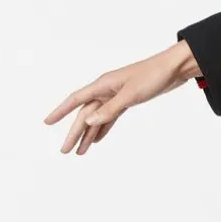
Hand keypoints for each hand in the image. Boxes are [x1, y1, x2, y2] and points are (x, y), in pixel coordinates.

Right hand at [43, 40, 202, 154]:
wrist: (173, 69)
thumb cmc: (153, 76)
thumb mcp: (131, 94)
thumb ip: (110, 109)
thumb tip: (89, 122)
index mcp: (103, 85)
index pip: (75, 100)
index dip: (60, 112)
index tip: (47, 122)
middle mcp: (106, 90)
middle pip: (85, 114)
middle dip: (75, 133)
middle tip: (65, 151)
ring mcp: (116, 96)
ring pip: (97, 118)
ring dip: (89, 135)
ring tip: (80, 152)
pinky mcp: (128, 100)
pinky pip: (110, 117)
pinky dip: (104, 128)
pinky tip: (97, 140)